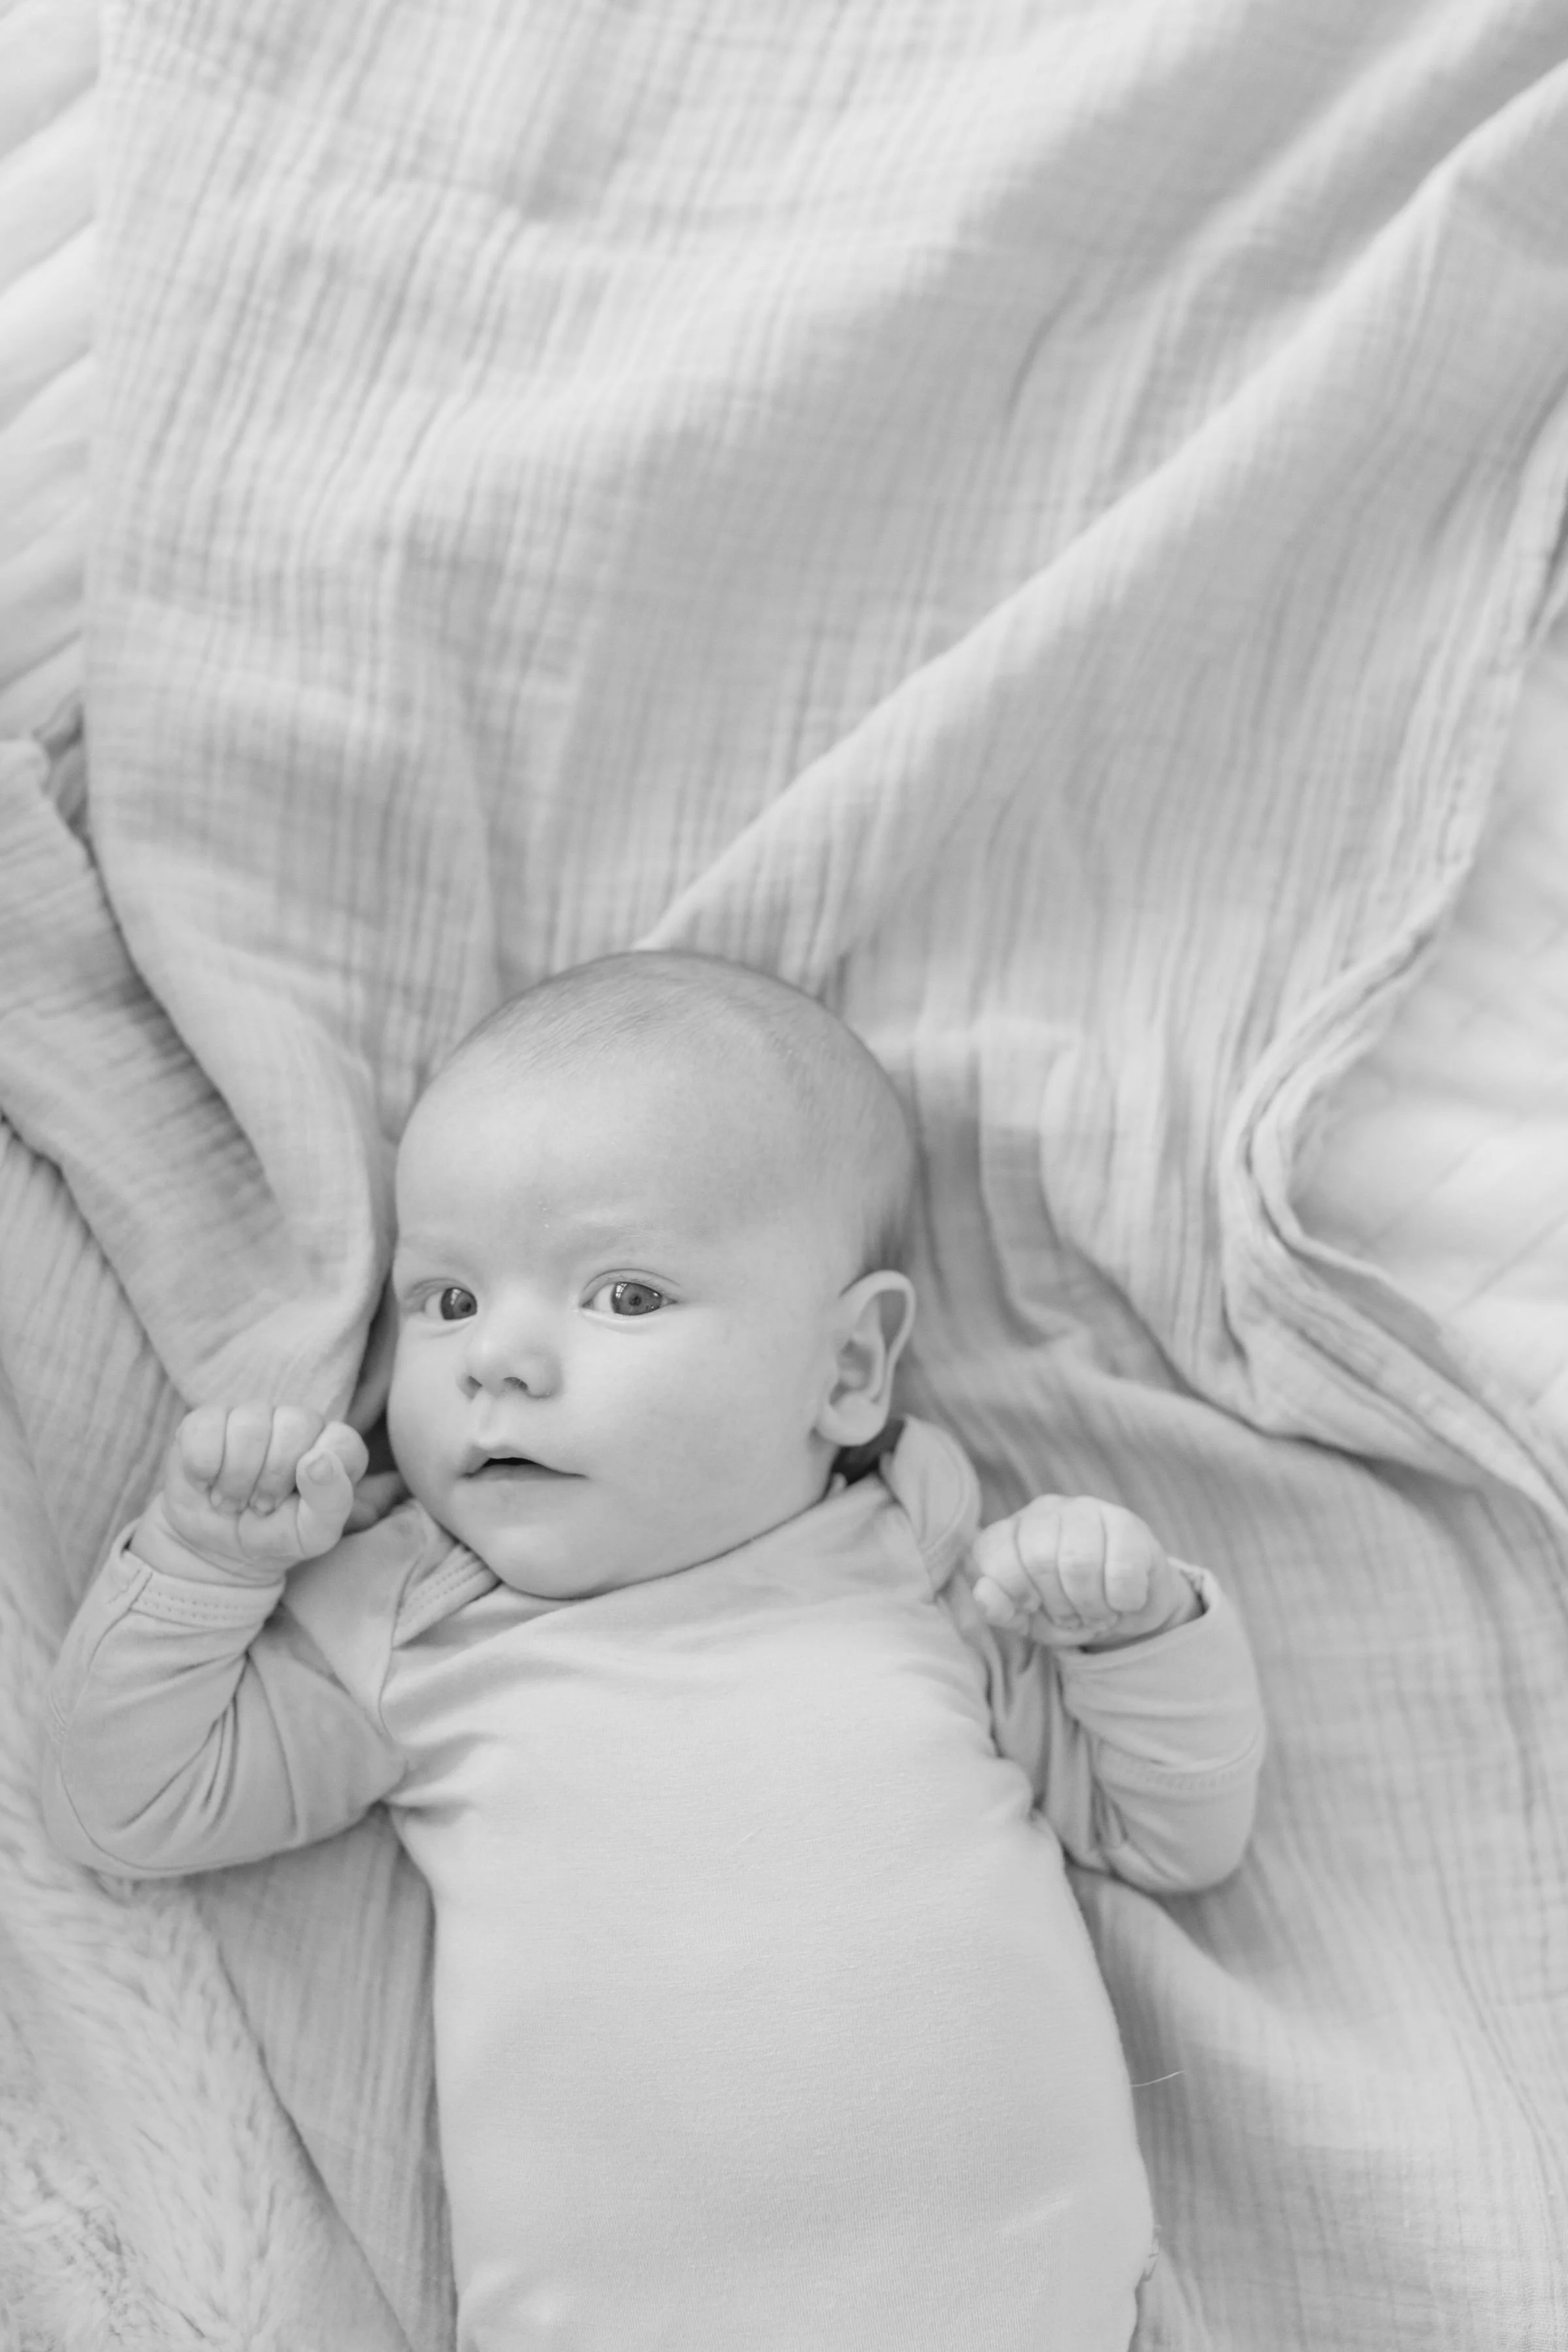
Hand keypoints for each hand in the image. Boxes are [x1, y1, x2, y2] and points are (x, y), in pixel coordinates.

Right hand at [154, 1403, 369, 1574]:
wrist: (213, 1548)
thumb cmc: (273, 1536)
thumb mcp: (310, 1536)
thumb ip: (331, 1503)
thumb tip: (320, 1461)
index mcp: (331, 1448)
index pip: (343, 1441)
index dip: (320, 1476)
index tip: (296, 1503)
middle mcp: (296, 1424)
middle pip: (297, 1425)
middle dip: (274, 1478)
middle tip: (260, 1507)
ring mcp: (251, 1416)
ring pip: (250, 1426)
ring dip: (237, 1478)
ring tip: (232, 1502)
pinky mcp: (206, 1420)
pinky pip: (206, 1428)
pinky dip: (203, 1468)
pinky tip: (206, 1484)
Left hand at [970, 1494, 1199, 1649]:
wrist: (1125, 1606)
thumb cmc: (1067, 1608)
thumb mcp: (1027, 1619)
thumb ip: (999, 1610)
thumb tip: (983, 1593)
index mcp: (1011, 1532)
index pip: (993, 1553)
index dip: (1014, 1592)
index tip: (1033, 1607)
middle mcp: (1044, 1511)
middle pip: (1039, 1561)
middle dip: (1059, 1606)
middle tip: (1074, 1618)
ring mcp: (1086, 1510)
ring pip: (1080, 1562)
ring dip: (1091, 1606)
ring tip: (1098, 1614)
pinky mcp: (1126, 1522)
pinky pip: (1121, 1569)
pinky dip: (1122, 1601)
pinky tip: (1122, 1602)